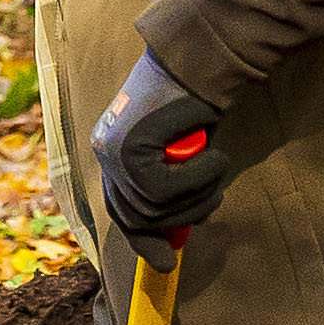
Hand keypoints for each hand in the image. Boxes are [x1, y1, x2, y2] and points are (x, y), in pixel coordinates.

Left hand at [91, 45, 227, 245]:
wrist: (200, 60)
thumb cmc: (196, 105)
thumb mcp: (181, 155)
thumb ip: (171, 190)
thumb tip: (171, 241)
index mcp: (112, 154)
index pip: (120, 211)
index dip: (142, 240)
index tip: (166, 263)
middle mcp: (106, 153)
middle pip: (138, 216)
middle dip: (183, 215)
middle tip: (213, 196)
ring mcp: (114, 150)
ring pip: (156, 206)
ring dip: (199, 193)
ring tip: (217, 166)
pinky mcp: (130, 145)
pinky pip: (167, 188)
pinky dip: (201, 177)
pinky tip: (215, 156)